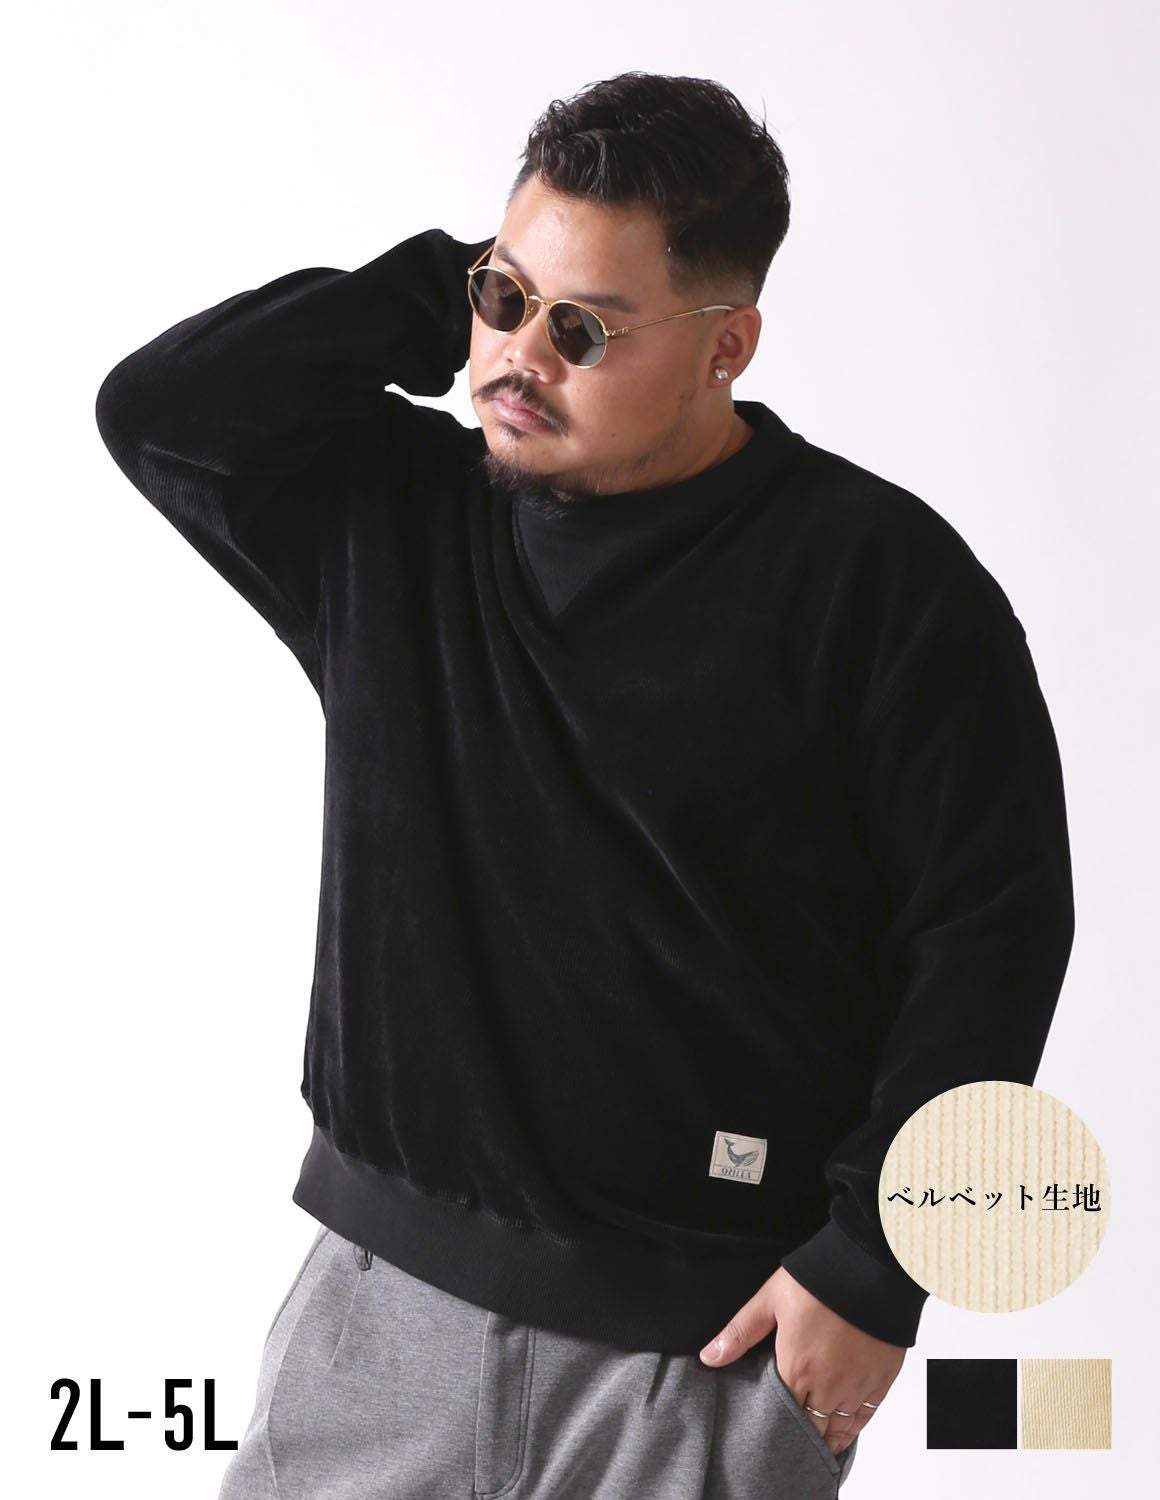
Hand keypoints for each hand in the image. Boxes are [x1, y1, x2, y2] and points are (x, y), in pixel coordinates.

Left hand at [698, 1265, 905, 1455]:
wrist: (868, 1269)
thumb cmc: (818, 1281)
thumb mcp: (770, 1301)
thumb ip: (740, 1333)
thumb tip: (709, 1357)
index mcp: (797, 1369)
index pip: (782, 1416)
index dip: (775, 1426)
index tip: (768, 1432)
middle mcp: (827, 1387)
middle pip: (811, 1429)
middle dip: (800, 1437)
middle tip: (790, 1443)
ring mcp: (856, 1387)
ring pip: (839, 1430)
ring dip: (826, 1439)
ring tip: (814, 1447)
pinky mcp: (880, 1381)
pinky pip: (864, 1418)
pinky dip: (853, 1430)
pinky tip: (844, 1434)